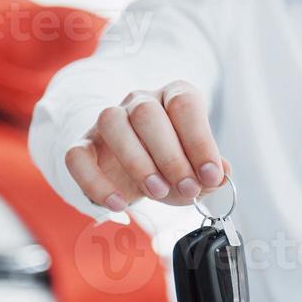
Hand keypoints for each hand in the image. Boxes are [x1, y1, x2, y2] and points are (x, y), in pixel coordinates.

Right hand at [64, 80, 230, 211]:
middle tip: (188, 189)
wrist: (134, 173)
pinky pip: (78, 156)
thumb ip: (212, 172)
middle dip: (171, 156)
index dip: (200, 141)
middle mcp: (140, 101)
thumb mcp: (196, 169)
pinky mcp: (84, 145)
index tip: (211, 175)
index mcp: (173, 96)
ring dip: (138, 162)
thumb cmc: (171, 165)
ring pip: (112, 124)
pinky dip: (96, 183)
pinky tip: (119, 204)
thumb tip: (223, 175)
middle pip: (148, 114)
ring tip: (157, 193)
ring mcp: (108, 120)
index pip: (185, 105)